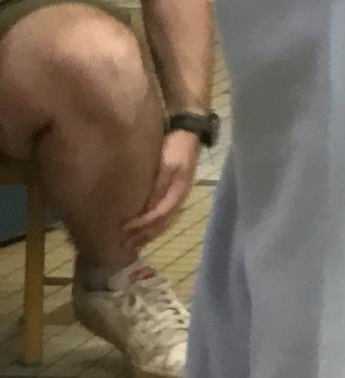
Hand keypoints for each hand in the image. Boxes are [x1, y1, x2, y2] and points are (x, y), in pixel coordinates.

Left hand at [126, 130, 198, 245]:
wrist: (188, 131)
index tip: (122, 231)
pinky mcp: (175, 191)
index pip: (160, 215)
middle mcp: (179, 196)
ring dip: (148, 233)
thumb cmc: (175, 147)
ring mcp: (179, 194)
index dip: (142, 225)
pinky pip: (165, 214)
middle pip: (163, 223)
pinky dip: (153, 224)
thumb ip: (158, 186)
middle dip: (144, 235)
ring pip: (164, 221)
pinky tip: (142, 227)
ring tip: (132, 242)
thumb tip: (145, 211)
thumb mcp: (168, 165)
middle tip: (124, 246)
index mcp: (178, 191)